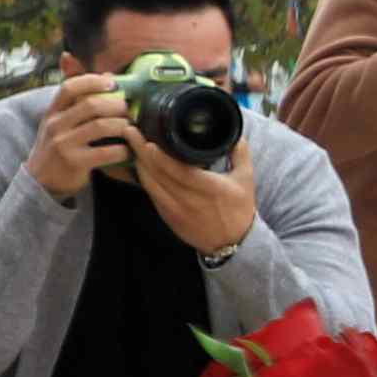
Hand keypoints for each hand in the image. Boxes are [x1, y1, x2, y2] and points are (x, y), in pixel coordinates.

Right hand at [31, 89, 139, 202]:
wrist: (40, 181)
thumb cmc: (56, 146)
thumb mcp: (57, 121)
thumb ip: (75, 99)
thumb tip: (103, 73)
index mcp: (52, 112)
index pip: (69, 87)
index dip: (93, 81)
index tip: (112, 83)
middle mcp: (55, 125)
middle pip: (90, 105)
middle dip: (115, 104)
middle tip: (127, 108)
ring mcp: (64, 144)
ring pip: (100, 126)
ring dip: (121, 125)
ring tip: (129, 128)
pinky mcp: (75, 163)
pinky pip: (106, 152)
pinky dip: (122, 150)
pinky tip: (127, 150)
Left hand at [134, 143, 261, 259]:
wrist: (231, 244)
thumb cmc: (238, 210)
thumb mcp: (246, 180)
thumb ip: (241, 155)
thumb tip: (236, 135)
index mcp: (208, 188)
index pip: (178, 171)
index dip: (160, 157)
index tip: (148, 141)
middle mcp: (188, 200)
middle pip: (158, 174)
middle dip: (141, 152)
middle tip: (130, 132)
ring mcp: (175, 210)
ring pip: (150, 184)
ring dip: (139, 164)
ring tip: (131, 145)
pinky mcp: (168, 216)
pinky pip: (151, 194)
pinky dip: (144, 179)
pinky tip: (140, 166)